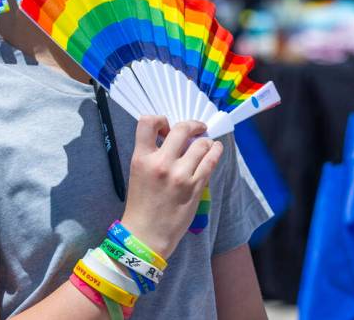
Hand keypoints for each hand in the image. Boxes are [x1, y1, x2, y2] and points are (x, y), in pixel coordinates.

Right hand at [120, 117, 223, 259]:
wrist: (146, 234)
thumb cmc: (141, 203)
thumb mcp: (137, 172)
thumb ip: (151, 153)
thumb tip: (170, 138)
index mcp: (141, 158)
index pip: (148, 122)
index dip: (160, 119)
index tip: (166, 127)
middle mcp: (161, 163)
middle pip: (181, 129)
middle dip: (192, 125)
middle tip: (197, 127)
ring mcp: (180, 175)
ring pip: (201, 144)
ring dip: (205, 141)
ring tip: (206, 143)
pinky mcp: (195, 187)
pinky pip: (210, 161)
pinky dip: (215, 152)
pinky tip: (215, 149)